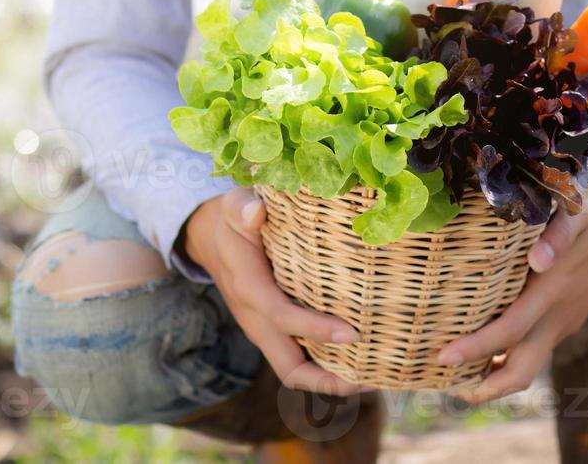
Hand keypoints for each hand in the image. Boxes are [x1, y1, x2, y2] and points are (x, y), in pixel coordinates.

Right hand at [183, 188, 366, 395]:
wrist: (212, 240)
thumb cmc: (233, 222)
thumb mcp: (234, 206)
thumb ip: (243, 208)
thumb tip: (256, 211)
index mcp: (249, 290)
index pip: (283, 318)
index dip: (316, 329)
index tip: (353, 333)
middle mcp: (256, 320)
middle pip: (290, 369)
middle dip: (329, 381)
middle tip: (372, 378)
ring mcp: (266, 330)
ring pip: (297, 370)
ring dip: (333, 379)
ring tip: (375, 376)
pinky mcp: (276, 331)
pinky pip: (301, 358)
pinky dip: (327, 366)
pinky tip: (359, 359)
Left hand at [437, 198, 587, 403]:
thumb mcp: (578, 211)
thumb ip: (558, 233)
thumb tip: (538, 258)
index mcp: (554, 291)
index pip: (510, 331)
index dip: (476, 349)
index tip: (442, 357)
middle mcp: (559, 316)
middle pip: (522, 371)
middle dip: (484, 387)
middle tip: (441, 383)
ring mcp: (564, 322)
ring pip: (528, 365)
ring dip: (494, 376)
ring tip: (451, 373)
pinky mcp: (565, 320)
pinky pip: (533, 349)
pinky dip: (506, 357)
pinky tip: (481, 349)